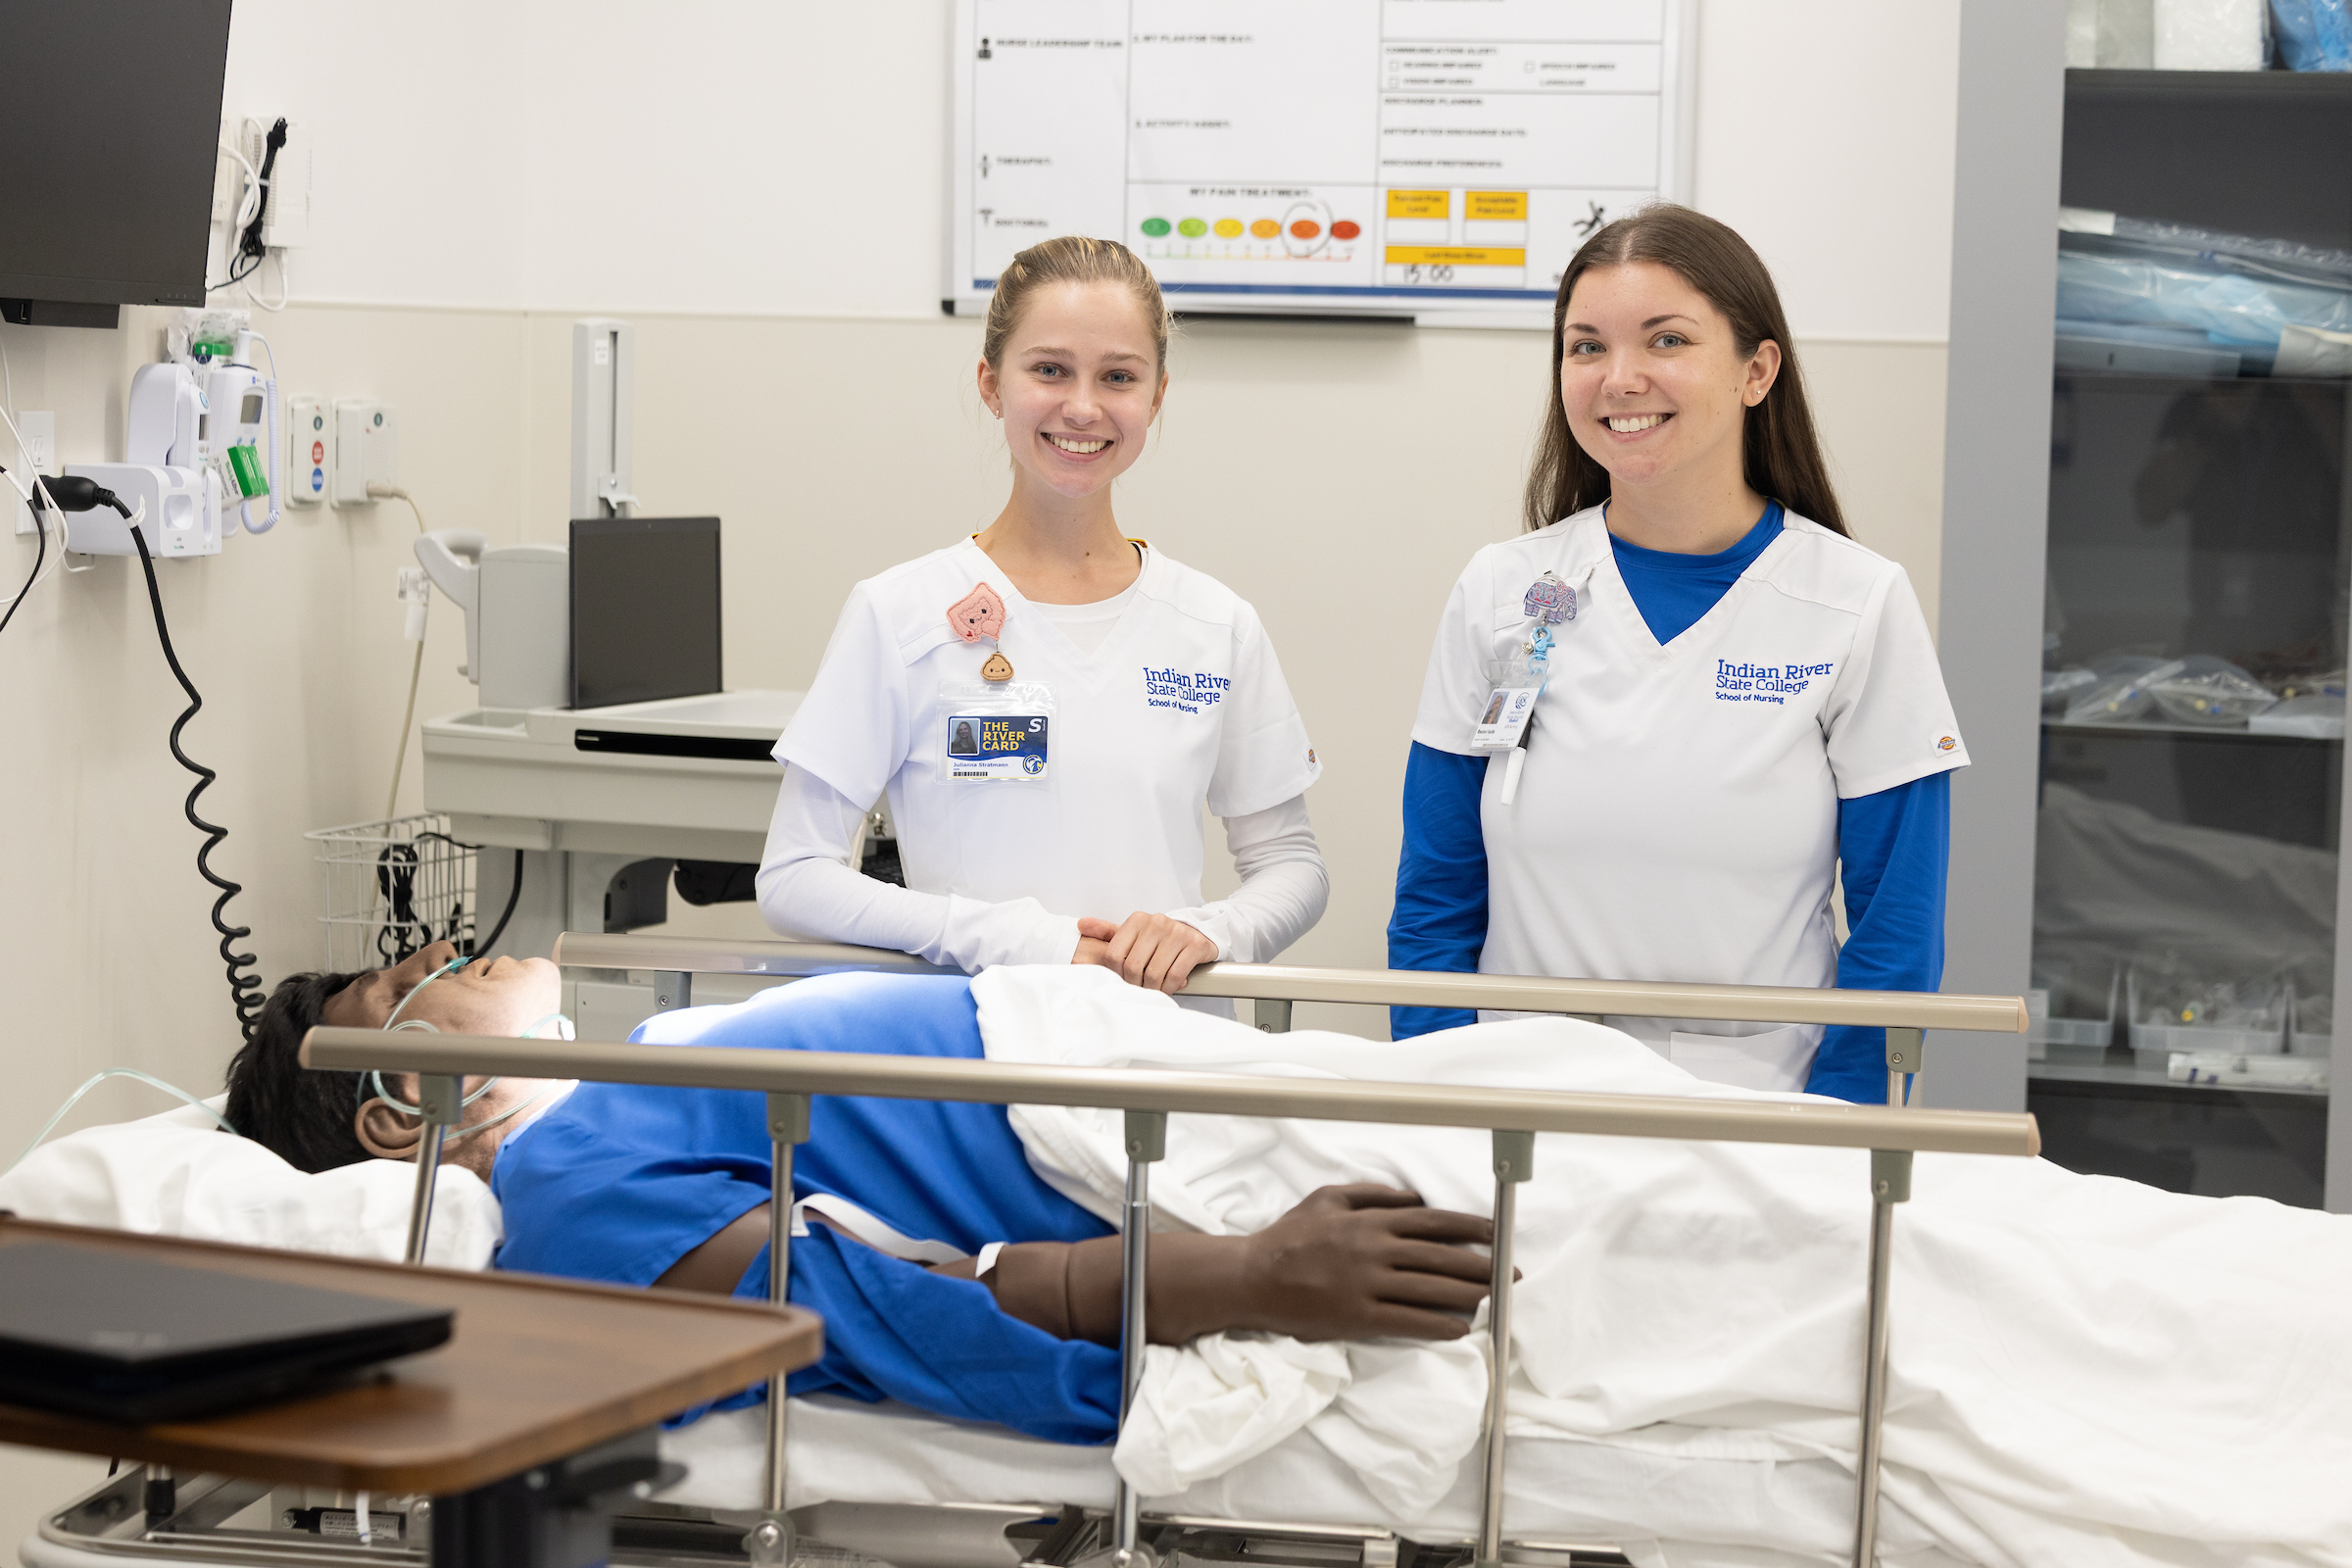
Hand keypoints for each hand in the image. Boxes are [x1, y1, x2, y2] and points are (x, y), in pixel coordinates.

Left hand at [1079, 911, 1217, 993]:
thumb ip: (1107, 932)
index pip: (1115, 954)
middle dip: (1135, 984)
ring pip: (1154, 973)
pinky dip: (1169, 987)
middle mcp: (1156, 922)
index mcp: (1137, 919)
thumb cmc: (1159, 939)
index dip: (1117, 974)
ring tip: (1154, 990)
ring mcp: (1177, 932)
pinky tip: (1168, 987)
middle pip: (1133, 966)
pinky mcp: (1194, 945)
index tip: (1125, 980)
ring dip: (1153, 988)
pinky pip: (1175, 975)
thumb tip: (1081, 925)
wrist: (1197, 933)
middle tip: (1140, 989)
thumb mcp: (1133, 933)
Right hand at [1234, 1184, 1496, 1341]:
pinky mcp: (1358, 1317)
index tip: (1498, 1236)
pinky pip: (1407, 1321)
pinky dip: (1437, 1325)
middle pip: (1441, 1257)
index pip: (1434, 1222)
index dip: (1472, 1228)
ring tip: (1499, 1300)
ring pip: (1431, 1289)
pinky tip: (1460, 1328)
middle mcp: (1374, 1250)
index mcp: (1370, 1220)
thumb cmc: (1289, 1236)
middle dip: (1484, 1265)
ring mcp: (1367, 1285)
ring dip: (1471, 1295)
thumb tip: (1414, 1198)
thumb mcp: (1327, 1198)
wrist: (1252, 1277)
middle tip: (1513, 1273)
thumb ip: (1371, 1194)